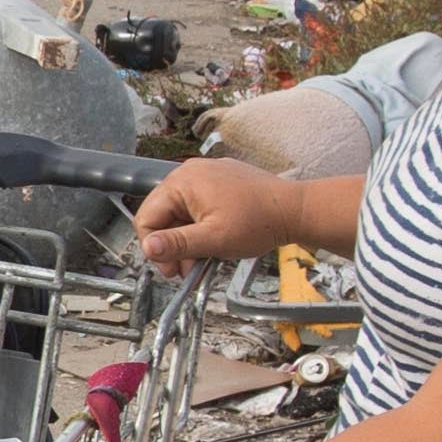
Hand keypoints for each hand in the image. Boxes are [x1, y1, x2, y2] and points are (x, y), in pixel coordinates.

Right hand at [133, 154, 298, 274]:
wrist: (295, 210)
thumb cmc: (260, 220)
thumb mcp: (213, 240)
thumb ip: (176, 244)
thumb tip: (148, 247)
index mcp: (182, 182)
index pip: (147, 217)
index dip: (156, 248)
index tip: (171, 268)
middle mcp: (190, 173)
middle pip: (163, 216)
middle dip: (174, 246)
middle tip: (189, 268)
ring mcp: (206, 175)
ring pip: (181, 213)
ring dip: (189, 239)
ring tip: (207, 256)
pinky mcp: (220, 181)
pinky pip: (198, 206)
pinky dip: (202, 226)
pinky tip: (217, 240)